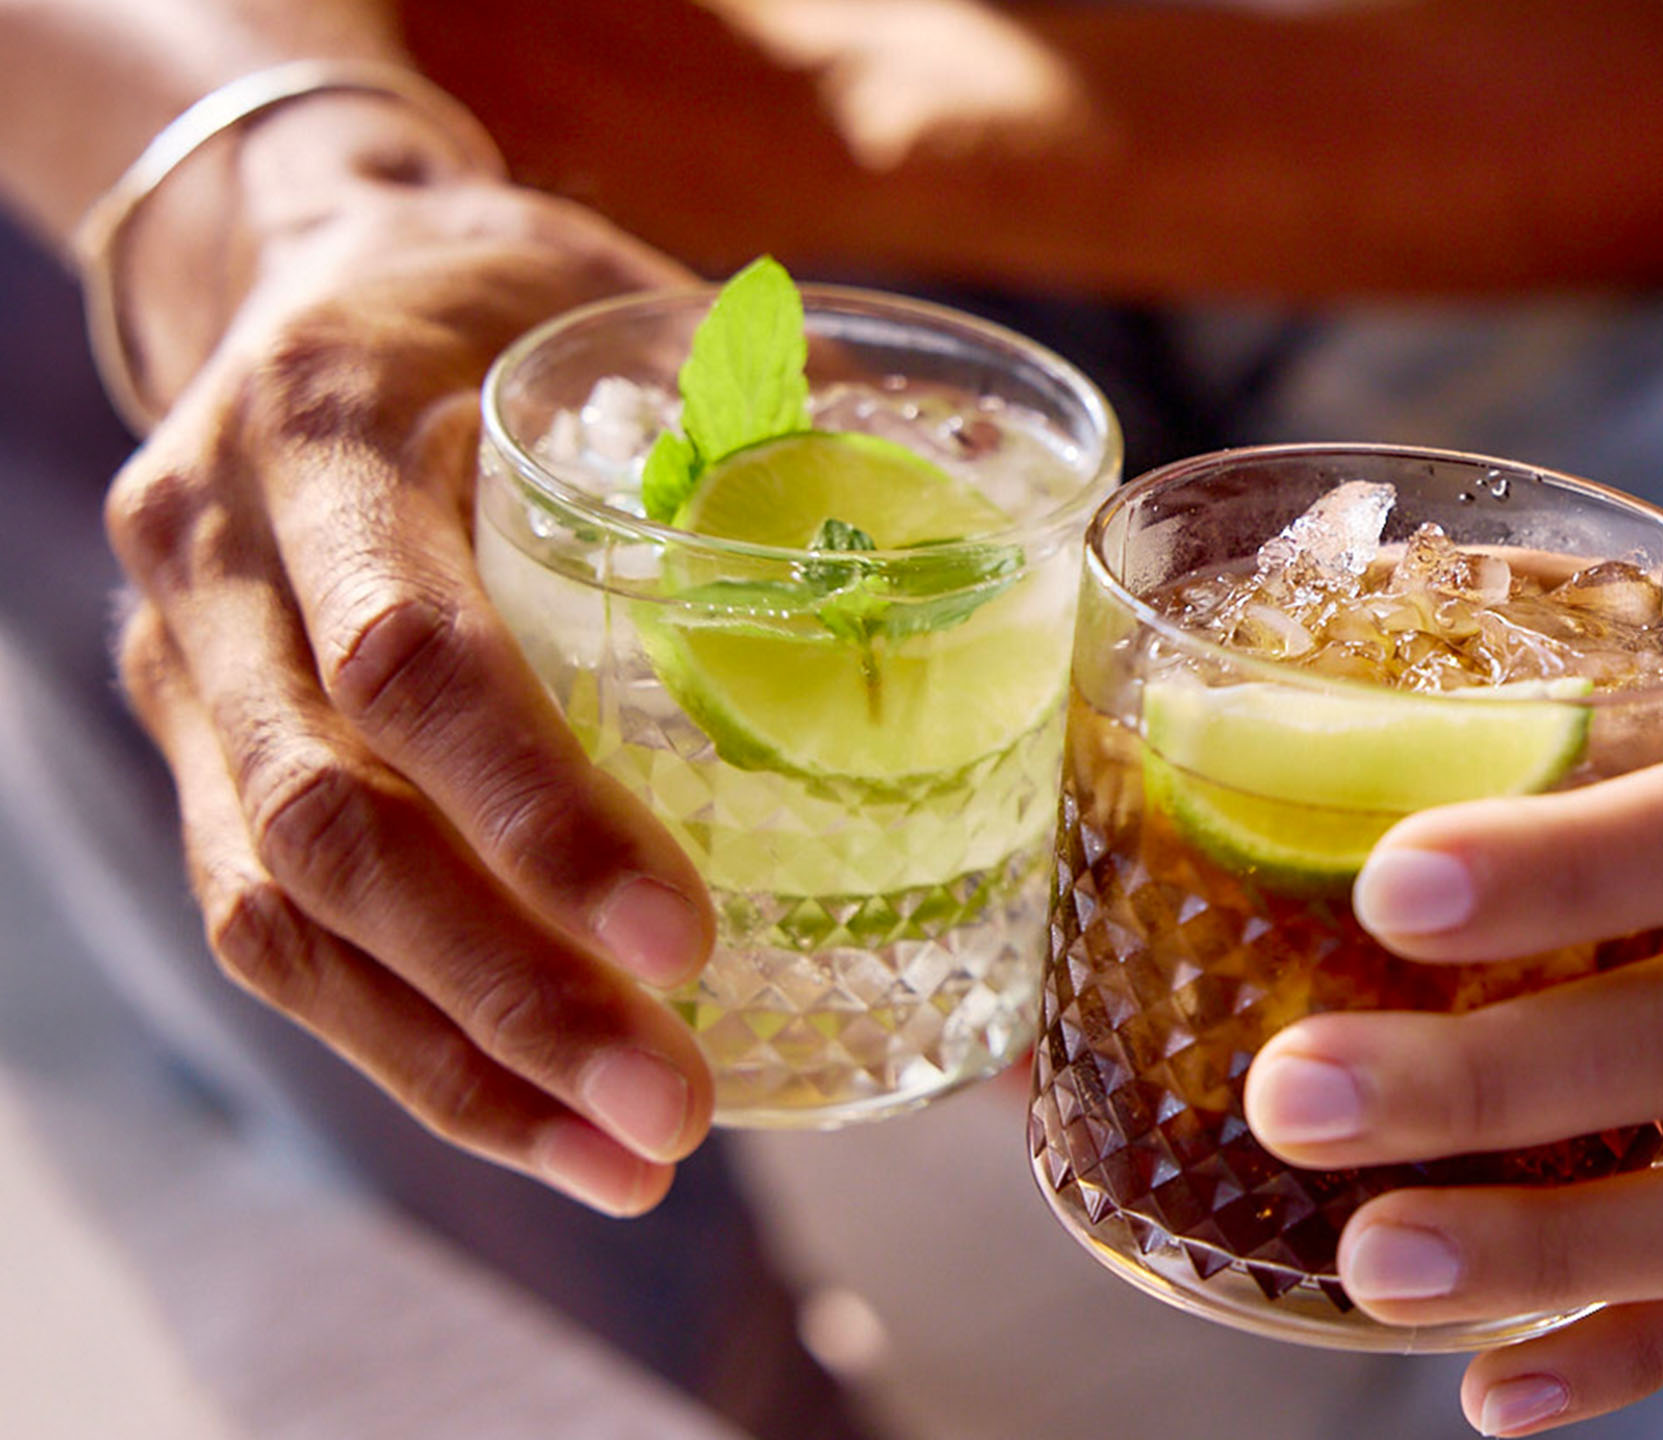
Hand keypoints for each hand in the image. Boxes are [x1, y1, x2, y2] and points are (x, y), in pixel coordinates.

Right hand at [106, 100, 717, 1214]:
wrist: (301, 260)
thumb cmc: (506, 296)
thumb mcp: (629, 318)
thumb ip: (780, 438)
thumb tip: (1032, 607)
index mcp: (324, 427)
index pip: (411, 659)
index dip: (541, 817)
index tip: (690, 940)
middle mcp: (216, 563)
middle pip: (328, 827)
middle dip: (509, 994)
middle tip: (676, 1108)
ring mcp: (180, 669)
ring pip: (277, 917)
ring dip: (458, 1064)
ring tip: (626, 1162)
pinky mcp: (192, 754)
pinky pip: (268, 929)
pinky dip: (404, 1040)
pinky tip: (532, 1117)